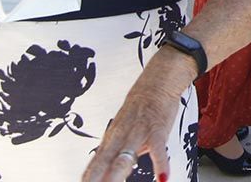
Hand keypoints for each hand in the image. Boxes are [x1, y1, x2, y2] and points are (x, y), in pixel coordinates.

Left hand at [82, 47, 195, 181]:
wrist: (159, 78)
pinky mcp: (157, 127)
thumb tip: (118, 170)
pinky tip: (162, 179)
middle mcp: (122, 134)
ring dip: (117, 175)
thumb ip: (122, 149)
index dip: (89, 176)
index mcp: (113, 136)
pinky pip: (158, 148)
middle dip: (97, 178)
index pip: (96, 161)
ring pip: (125, 156)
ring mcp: (138, 131)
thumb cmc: (143, 103)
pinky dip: (160, 164)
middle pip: (105, 161)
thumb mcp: (127, 127)